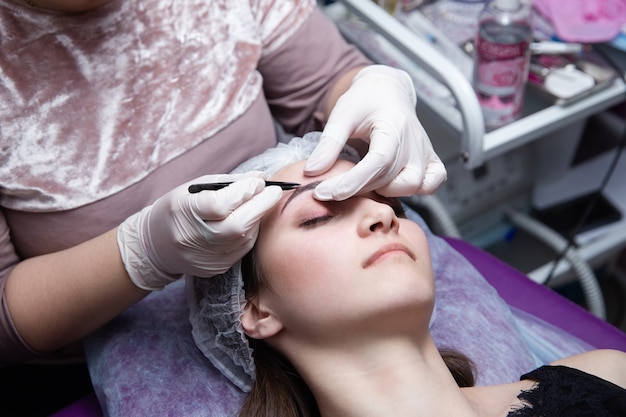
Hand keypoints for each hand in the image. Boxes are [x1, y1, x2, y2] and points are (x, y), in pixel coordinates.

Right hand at [117, 173, 282, 289]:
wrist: (156, 246)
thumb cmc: (178, 209)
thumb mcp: (195, 189)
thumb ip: (230, 183)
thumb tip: (261, 177)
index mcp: (183, 212)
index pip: (219, 205)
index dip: (243, 193)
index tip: (259, 182)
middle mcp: (193, 238)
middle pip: (237, 225)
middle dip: (261, 206)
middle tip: (275, 191)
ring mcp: (205, 257)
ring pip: (244, 238)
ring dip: (258, 218)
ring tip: (260, 204)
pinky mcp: (216, 268)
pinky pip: (242, 249)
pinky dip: (251, 232)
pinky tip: (250, 221)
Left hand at [304, 65, 446, 199]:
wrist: (386, 90)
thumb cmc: (364, 100)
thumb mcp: (342, 115)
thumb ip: (328, 144)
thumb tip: (311, 172)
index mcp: (394, 126)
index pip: (378, 162)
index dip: (353, 182)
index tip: (326, 192)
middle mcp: (414, 142)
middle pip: (390, 178)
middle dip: (357, 188)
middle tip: (328, 190)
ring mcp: (424, 152)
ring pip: (412, 185)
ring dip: (385, 191)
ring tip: (361, 183)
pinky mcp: (429, 159)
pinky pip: (433, 182)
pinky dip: (419, 189)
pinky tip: (395, 186)